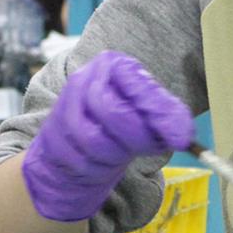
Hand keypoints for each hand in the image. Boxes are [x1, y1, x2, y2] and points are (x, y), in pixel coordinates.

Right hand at [20, 51, 192, 221]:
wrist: (73, 141)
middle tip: (152, 147)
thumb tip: (181, 133)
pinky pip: (79, 160)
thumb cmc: (117, 120)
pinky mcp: (51, 138)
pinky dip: (98, 168)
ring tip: (124, 152)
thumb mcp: (143, 109)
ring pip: (95, 140)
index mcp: (111, 65)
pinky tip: (103, 162)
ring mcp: (62, 108)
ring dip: (116, 155)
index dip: (158, 112)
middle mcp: (83, 79)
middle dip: (138, 138)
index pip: (135, 85)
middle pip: (113, 112)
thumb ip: (163, 113)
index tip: (180, 139)